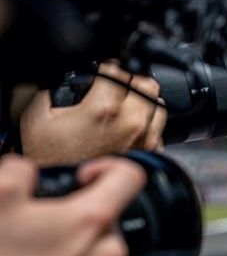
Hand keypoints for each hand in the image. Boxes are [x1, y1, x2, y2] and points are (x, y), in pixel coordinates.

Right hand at [20, 61, 165, 165]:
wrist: (61, 190)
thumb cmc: (48, 157)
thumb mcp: (37, 115)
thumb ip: (54, 87)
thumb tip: (69, 75)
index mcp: (104, 109)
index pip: (120, 69)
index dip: (110, 65)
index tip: (104, 69)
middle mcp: (130, 123)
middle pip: (148, 83)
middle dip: (133, 78)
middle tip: (118, 83)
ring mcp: (143, 140)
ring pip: (159, 104)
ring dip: (146, 98)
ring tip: (128, 101)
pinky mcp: (150, 154)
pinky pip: (160, 129)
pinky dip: (150, 123)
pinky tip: (132, 124)